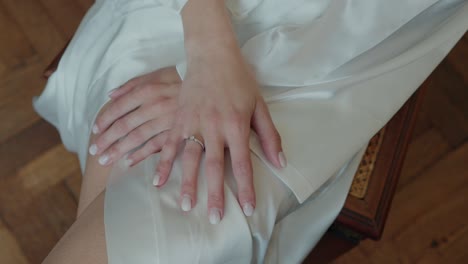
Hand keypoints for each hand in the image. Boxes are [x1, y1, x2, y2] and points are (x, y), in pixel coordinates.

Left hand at [89, 67, 180, 165]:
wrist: (213, 83)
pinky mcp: (179, 132)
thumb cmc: (182, 79)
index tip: (94, 131)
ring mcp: (166, 120)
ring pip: (138, 137)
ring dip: (119, 150)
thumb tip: (110, 94)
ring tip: (105, 160)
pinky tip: (129, 162)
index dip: (105, 120)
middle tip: (94, 151)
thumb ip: (133, 84)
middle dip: (107, 140)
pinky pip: (157, 145)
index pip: (120, 108)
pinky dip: (142, 154)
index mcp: (148, 91)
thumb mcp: (157, 74)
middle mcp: (154, 106)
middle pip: (125, 125)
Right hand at [155, 52, 285, 223]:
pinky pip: (168, 144)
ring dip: (188, 184)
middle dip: (215, 194)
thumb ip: (269, 135)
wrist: (213, 56)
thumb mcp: (260, 105)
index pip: (243, 163)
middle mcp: (214, 127)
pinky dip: (163, 163)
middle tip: (214, 218)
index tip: (247, 208)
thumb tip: (280, 163)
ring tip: (186, 207)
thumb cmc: (240, 80)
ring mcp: (194, 123)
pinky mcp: (179, 119)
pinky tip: (158, 181)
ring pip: (190, 159)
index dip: (245, 187)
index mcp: (236, 125)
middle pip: (215, 167)